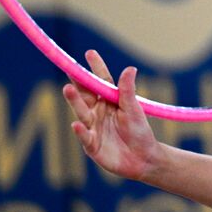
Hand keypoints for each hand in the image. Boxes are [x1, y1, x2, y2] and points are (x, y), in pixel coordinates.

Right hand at [62, 49, 161, 181]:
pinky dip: (80, 130)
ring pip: (82, 111)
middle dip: (77, 82)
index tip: (90, 53)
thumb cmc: (139, 131)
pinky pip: (85, 136)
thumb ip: (128, 91)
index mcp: (108, 101)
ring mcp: (92, 127)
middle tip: (70, 69)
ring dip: (74, 101)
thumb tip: (130, 68)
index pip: (100, 81)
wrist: (143, 158)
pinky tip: (77, 124)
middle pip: (85, 94)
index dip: (95, 67)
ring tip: (68, 89)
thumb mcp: (134, 109)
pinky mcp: (91, 145)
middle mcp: (97, 112)